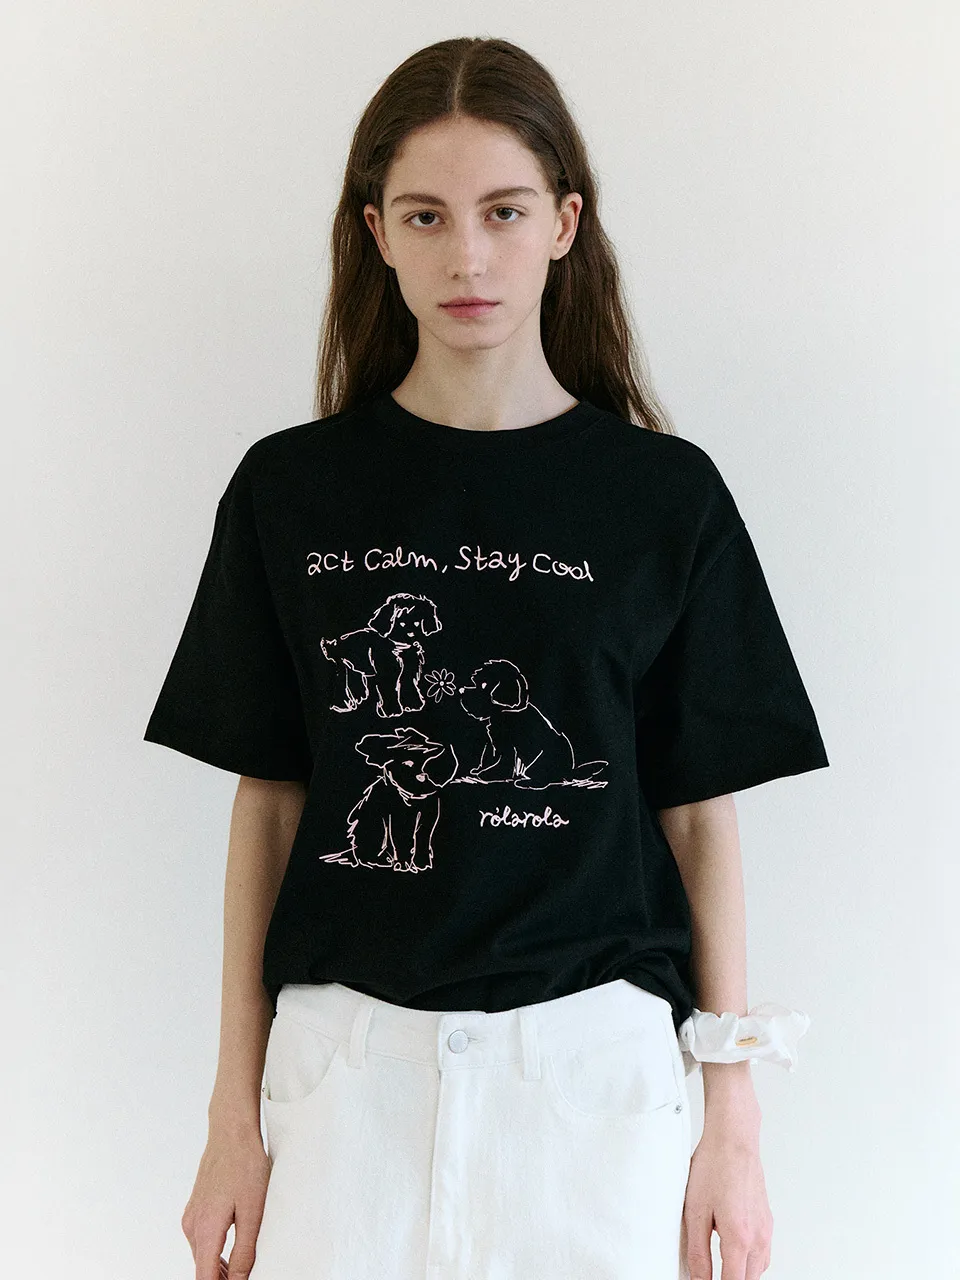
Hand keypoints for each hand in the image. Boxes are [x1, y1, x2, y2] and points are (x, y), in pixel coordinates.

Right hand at [181, 1126, 271, 1279]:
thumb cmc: (245, 1165)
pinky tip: (232, 1258)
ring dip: (218, 1270)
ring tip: (242, 1275)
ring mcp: (192, 1217)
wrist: (231, 1132)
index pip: (204, 1278)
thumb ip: (246, 1250)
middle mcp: (192, 1226)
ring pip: (202, 1256)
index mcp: (205, 1230)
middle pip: (202, 1270)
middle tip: (246, 1279)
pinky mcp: (196, 1209)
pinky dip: (215, 1254)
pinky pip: (202, 1241)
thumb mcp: (253, 1212)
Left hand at [681, 1126, 773, 1279]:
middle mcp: (759, 1237)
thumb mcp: (695, 1211)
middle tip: (708, 1276)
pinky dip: (750, 1262)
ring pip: (758, 1270)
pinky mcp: (767, 1221)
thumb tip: (698, 1279)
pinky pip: (762, 1255)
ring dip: (742, 1274)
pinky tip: (734, 1254)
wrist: (734, 1139)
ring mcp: (766, 1229)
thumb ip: (697, 1252)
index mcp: (739, 1238)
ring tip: (720, 1268)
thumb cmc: (714, 1167)